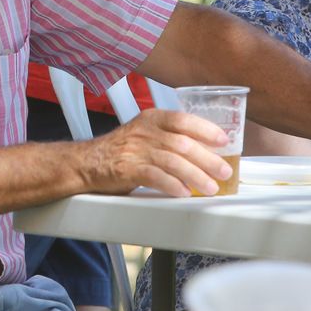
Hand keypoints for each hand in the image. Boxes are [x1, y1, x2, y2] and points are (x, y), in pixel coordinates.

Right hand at [75, 109, 235, 196]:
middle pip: (183, 144)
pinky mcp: (128, 169)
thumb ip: (169, 137)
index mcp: (151, 118)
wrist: (87, 162)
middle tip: (224, 171)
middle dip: (208, 159)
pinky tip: (184, 192)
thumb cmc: (120, 149)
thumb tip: (205, 150)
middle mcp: (145, 132)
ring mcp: (136, 151)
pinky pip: (155, 177)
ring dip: (196, 175)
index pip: (183, 119)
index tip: (223, 141)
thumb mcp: (144, 133)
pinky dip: (173, 185)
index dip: (206, 129)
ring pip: (173, 161)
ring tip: (210, 186)